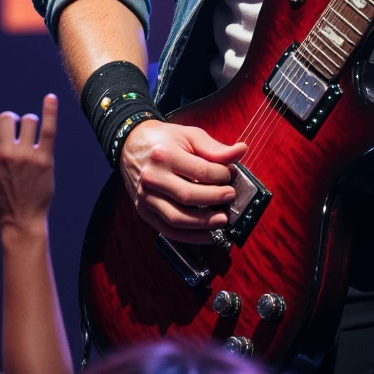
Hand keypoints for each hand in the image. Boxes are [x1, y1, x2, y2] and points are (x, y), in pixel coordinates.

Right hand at [0, 95, 57, 235]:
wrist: (22, 220)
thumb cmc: (1, 203)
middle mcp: (6, 154)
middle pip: (7, 118)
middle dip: (10, 123)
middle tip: (15, 135)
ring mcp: (26, 155)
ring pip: (28, 120)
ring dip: (28, 124)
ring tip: (30, 135)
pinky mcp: (44, 158)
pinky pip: (48, 129)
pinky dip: (50, 111)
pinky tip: (50, 98)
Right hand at [120, 120, 244, 240]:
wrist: (131, 145)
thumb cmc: (164, 140)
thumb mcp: (189, 136)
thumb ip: (215, 147)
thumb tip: (241, 151)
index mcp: (164, 155)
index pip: (200, 171)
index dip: (221, 176)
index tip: (230, 175)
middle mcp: (152, 177)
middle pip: (189, 196)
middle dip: (215, 199)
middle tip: (230, 196)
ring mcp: (146, 197)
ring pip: (177, 218)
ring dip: (204, 223)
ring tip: (222, 220)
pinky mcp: (143, 211)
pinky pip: (167, 230)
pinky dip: (189, 236)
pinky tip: (206, 235)